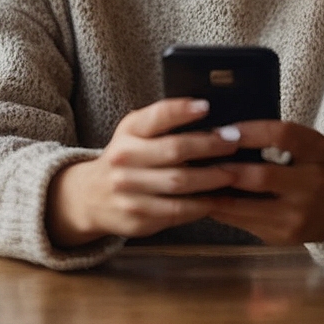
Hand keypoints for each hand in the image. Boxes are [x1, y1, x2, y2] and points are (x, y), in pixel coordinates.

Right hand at [46, 98, 238, 247]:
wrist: (89, 197)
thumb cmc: (127, 157)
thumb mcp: (134, 133)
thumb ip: (163, 123)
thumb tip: (209, 112)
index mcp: (128, 132)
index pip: (156, 116)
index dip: (181, 110)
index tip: (206, 106)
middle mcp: (125, 159)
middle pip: (174, 150)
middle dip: (209, 146)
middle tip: (233, 142)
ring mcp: (129, 191)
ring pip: (179, 183)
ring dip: (211, 178)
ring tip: (234, 172)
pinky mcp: (138, 217)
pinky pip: (177, 211)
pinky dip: (202, 204)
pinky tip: (218, 198)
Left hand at [204, 120, 323, 248]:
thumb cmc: (319, 167)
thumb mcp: (311, 146)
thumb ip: (278, 138)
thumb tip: (224, 132)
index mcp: (319, 152)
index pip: (284, 135)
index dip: (251, 131)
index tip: (224, 129)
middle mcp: (313, 185)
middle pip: (262, 176)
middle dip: (225, 168)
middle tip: (197, 158)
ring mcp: (300, 216)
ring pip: (247, 206)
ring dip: (216, 193)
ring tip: (192, 180)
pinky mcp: (286, 237)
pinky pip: (246, 222)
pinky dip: (223, 210)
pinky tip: (206, 199)